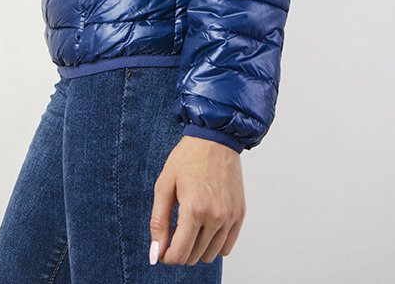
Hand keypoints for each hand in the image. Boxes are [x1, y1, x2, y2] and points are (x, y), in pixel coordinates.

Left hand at [149, 135, 245, 265]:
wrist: (215, 138)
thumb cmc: (187, 158)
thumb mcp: (164, 185)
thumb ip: (158, 222)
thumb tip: (155, 253)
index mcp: (194, 209)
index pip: (180, 254)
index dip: (167, 256)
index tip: (162, 249)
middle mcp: (216, 216)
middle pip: (194, 257)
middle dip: (180, 251)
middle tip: (174, 234)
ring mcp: (230, 217)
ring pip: (211, 255)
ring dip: (197, 248)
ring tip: (190, 227)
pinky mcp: (240, 214)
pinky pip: (226, 247)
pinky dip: (214, 244)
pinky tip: (205, 228)